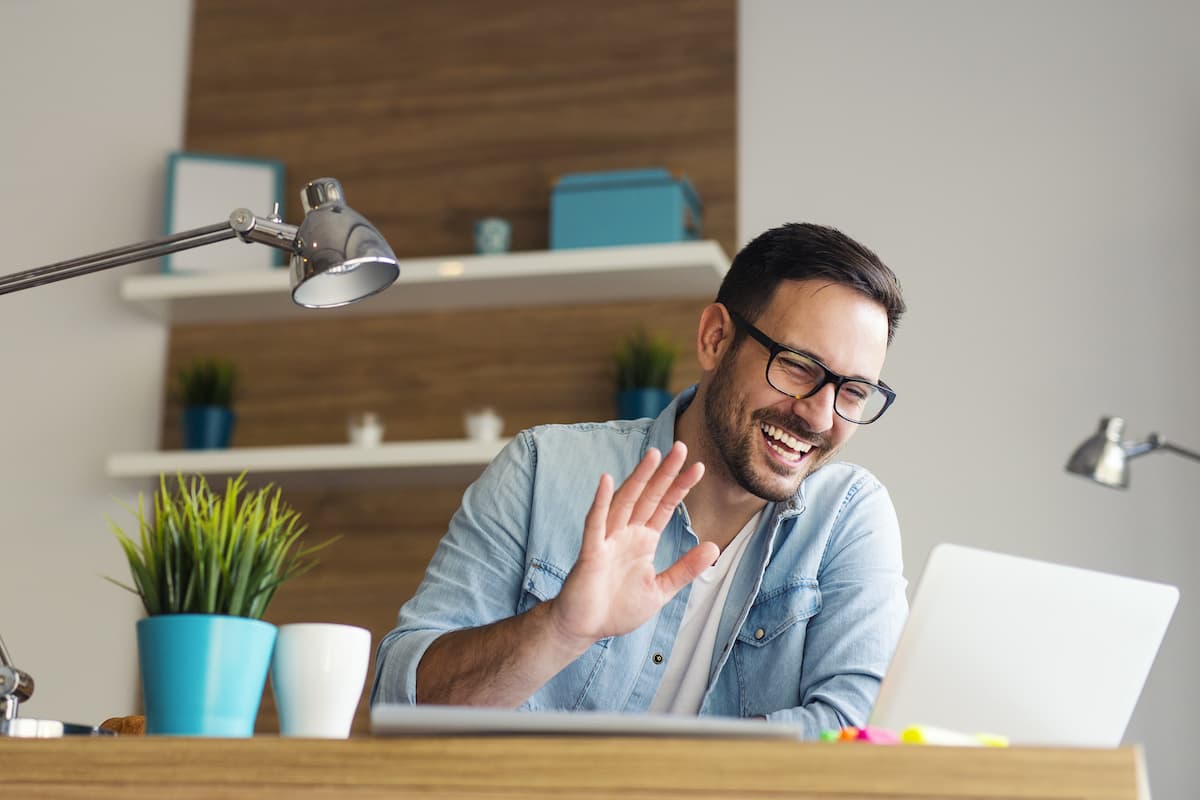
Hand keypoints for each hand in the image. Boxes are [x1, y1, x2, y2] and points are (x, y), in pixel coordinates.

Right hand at [548, 442, 718, 648]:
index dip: (680, 487)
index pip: (664, 507)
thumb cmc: (617, 608)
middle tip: (682, 448)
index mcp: (643, 541)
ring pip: (625, 502)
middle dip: (664, 473)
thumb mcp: (661, 589)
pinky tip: (606, 481)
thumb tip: (714, 547)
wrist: (584, 628)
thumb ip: (685, 568)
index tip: (699, 467)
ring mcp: (607, 540)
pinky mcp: (591, 552)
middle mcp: (626, 534)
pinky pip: (595, 523)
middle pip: (648, 496)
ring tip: (654, 455)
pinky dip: (600, 502)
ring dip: (638, 479)